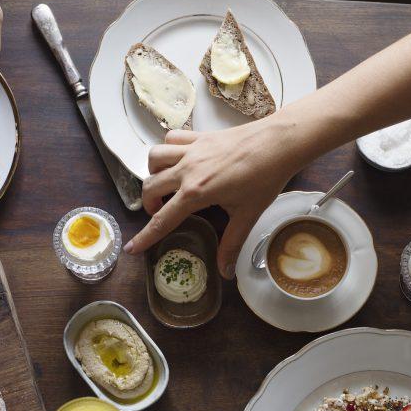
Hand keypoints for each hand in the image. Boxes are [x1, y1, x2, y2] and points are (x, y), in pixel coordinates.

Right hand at [124, 116, 304, 278]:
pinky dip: (168, 150)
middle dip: (148, 203)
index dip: (145, 237)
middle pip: (150, 186)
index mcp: (196, 193)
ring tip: (167, 184)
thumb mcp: (247, 215)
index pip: (163, 219)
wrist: (279, 143)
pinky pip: (172, 139)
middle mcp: (187, 169)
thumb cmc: (265, 178)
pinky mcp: (200, 136)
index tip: (131, 248)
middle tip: (161, 213)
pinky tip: (180, 160)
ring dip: (154, 173)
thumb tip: (225, 273)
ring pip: (155, 157)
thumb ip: (231, 244)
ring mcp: (192, 150)